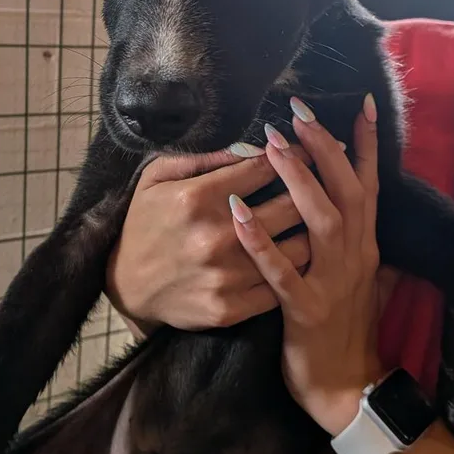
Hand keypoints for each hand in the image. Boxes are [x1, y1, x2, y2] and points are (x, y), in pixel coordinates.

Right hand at [106, 145, 312, 333]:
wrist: (126, 285)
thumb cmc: (145, 221)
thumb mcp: (159, 175)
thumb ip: (205, 157)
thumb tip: (253, 145)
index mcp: (198, 198)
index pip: (265, 167)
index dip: (293, 153)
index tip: (310, 147)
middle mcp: (216, 237)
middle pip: (291, 205)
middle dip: (313, 187)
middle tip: (327, 177)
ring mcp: (226, 276)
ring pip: (297, 248)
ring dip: (314, 229)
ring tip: (324, 215)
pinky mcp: (231, 308)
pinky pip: (282, 285)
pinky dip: (297, 267)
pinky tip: (304, 253)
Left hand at [231, 95, 397, 435]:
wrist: (346, 387)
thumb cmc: (346, 325)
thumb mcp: (365, 278)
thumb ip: (363, 239)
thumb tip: (366, 203)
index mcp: (365, 245)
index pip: (368, 184)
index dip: (365, 144)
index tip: (360, 104)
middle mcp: (355, 256)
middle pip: (345, 191)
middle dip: (324, 148)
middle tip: (300, 112)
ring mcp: (333, 282)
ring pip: (321, 221)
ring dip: (297, 181)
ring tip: (272, 145)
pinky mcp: (306, 309)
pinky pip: (281, 271)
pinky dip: (260, 240)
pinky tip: (239, 212)